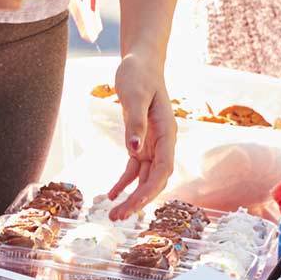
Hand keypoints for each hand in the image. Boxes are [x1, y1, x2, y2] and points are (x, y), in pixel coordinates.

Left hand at [105, 52, 178, 217]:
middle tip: (118, 217)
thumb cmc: (139, 74)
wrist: (142, 62)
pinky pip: (135, 169)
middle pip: (156, 179)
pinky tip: (112, 195)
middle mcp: (164, 142)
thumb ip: (134, 122)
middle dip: (139, 200)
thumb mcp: (134, 94)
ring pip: (146, 178)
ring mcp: (154, 144)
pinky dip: (125, 183)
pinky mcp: (142, 142)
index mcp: (168, 132)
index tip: (134, 204)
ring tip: (113, 214)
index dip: (150, 190)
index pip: (164, 169)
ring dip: (132, 196)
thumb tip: (134, 150)